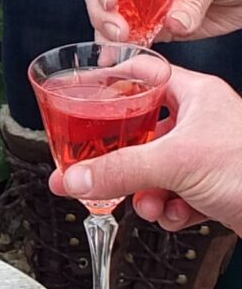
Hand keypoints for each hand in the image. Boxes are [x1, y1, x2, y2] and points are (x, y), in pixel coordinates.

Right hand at [49, 66, 241, 233]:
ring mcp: (208, 154)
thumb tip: (73, 178)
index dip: (110, 82)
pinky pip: (175, 192)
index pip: (142, 73)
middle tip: (104, 168)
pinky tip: (178, 215)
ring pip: (155, 167)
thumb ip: (118, 171)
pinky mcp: (214, 185)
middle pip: (141, 130)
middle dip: (123, 159)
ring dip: (146, 192)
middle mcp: (201, 120)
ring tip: (150, 205)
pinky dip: (171, 208)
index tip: (82, 95)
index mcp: (195, 95)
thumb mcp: (175, 163)